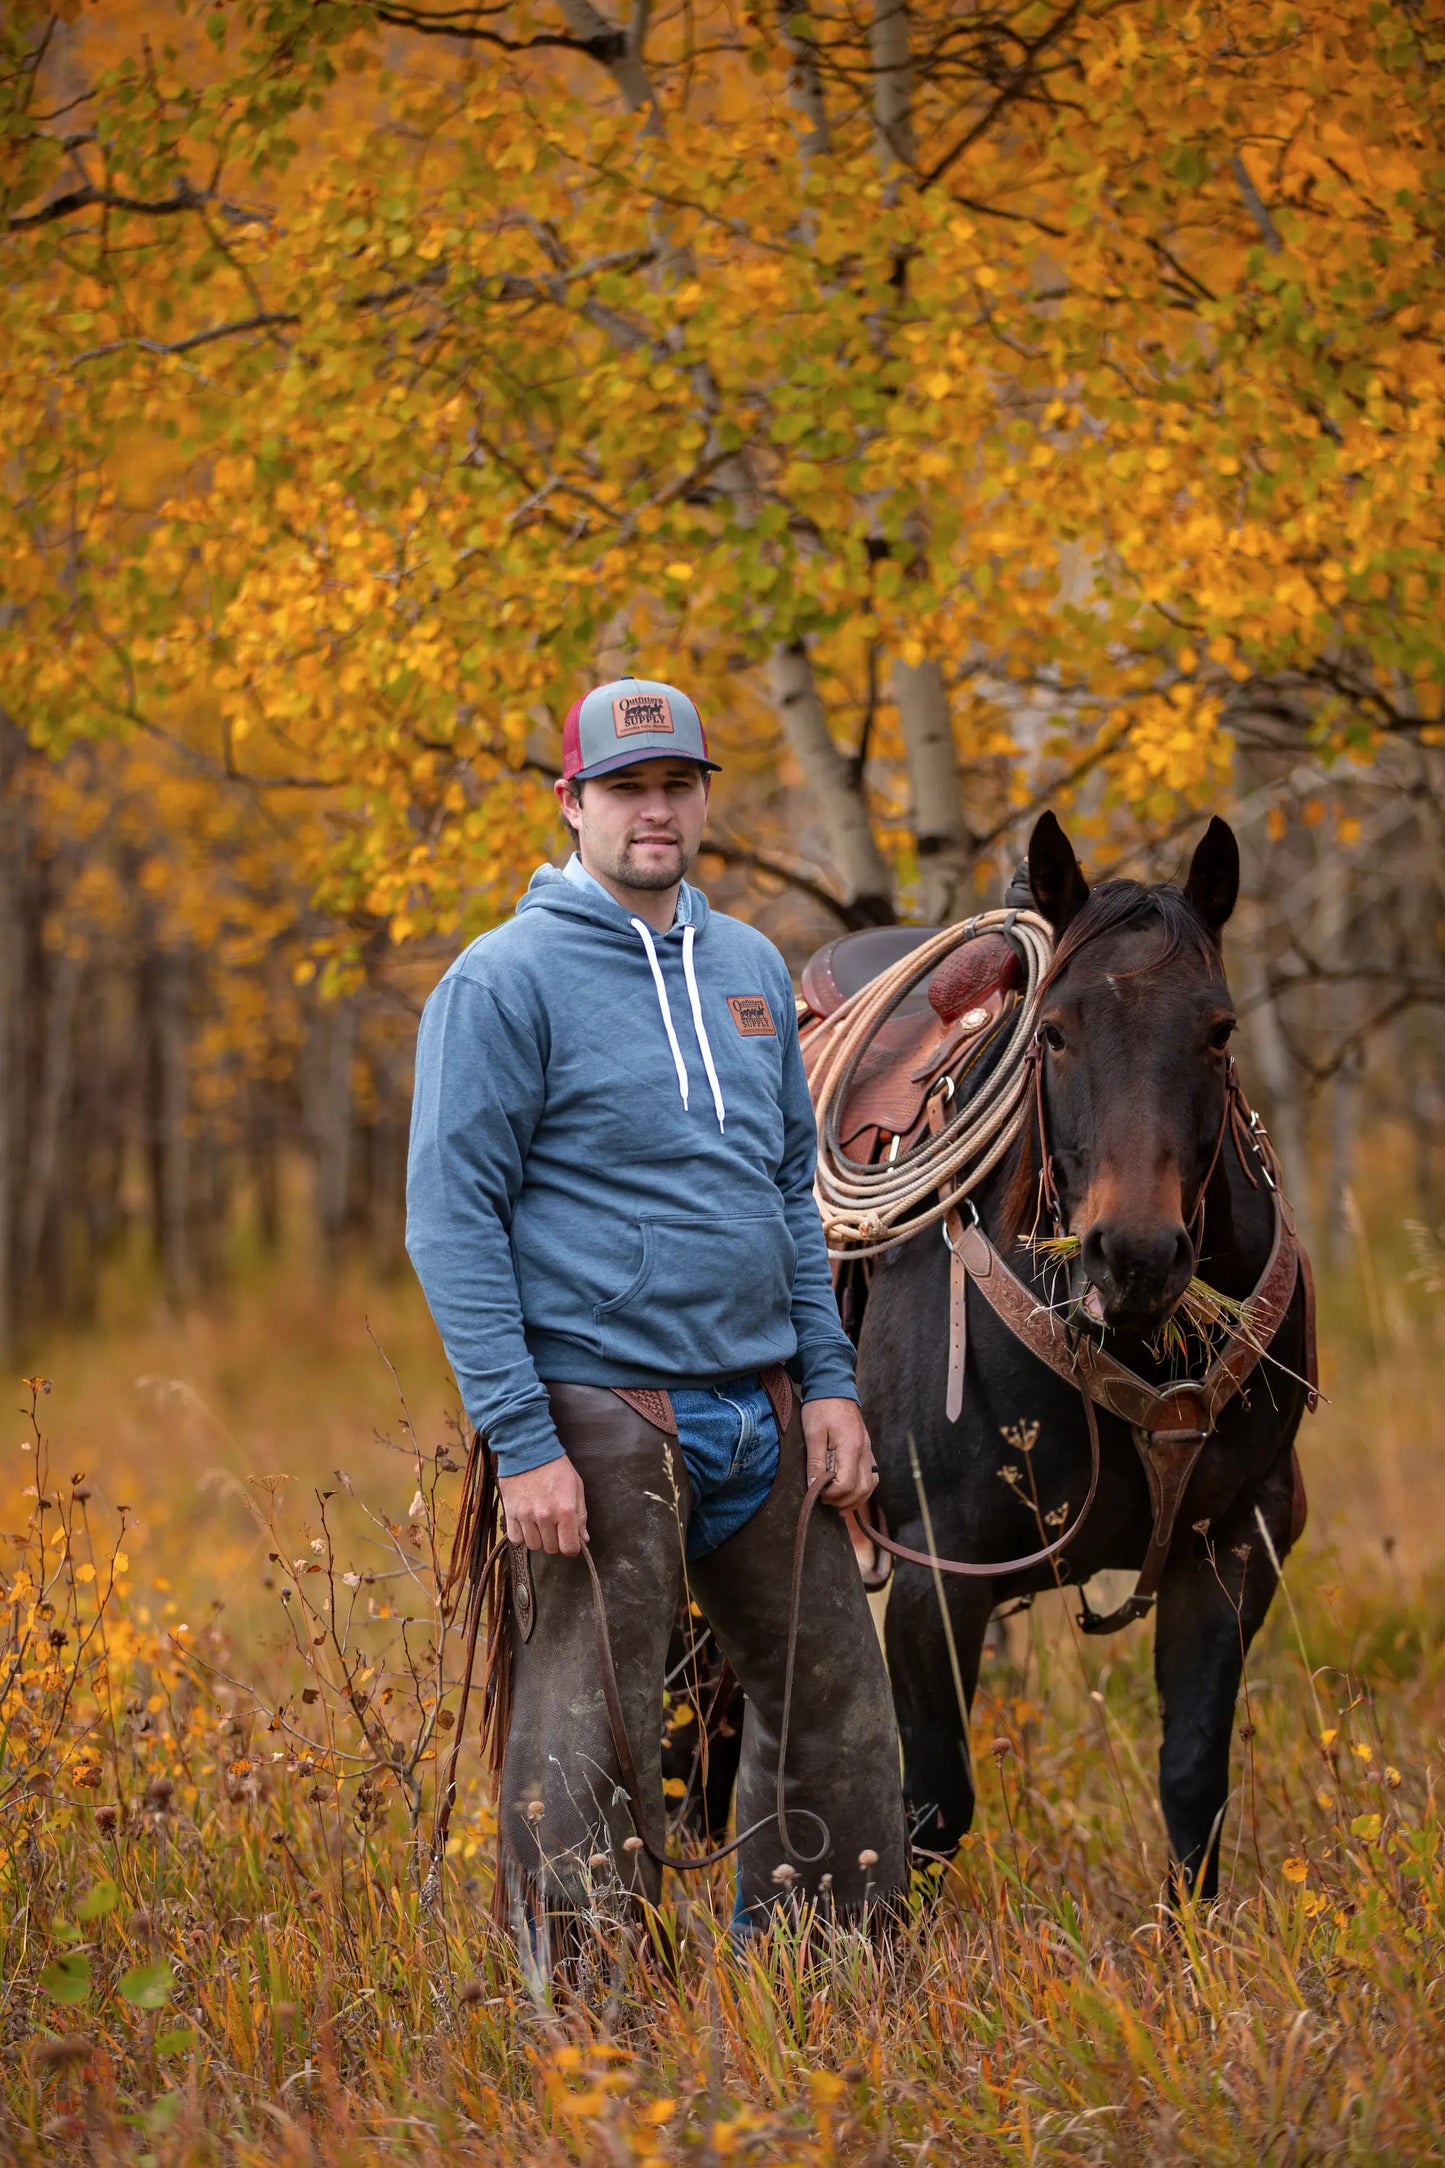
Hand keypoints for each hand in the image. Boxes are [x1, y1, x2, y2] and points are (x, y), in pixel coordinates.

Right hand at [498, 1455, 588, 1555]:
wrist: (528, 1450)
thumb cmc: (556, 1467)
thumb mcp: (576, 1487)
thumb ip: (581, 1515)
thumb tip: (583, 1538)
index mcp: (565, 1510)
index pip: (569, 1548)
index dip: (572, 1546)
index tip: (570, 1539)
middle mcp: (545, 1517)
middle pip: (551, 1548)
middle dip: (556, 1540)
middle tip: (555, 1525)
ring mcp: (526, 1516)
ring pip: (533, 1546)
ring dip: (539, 1538)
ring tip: (540, 1523)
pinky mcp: (510, 1513)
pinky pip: (516, 1539)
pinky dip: (522, 1536)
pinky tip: (527, 1524)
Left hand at [801, 1397, 876, 1512]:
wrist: (834, 1387)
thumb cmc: (821, 1407)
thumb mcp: (812, 1433)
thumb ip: (815, 1461)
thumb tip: (814, 1486)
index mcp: (851, 1447)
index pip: (847, 1484)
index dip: (831, 1494)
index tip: (816, 1491)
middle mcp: (865, 1452)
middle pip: (861, 1490)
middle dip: (842, 1501)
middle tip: (823, 1499)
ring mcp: (869, 1452)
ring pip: (870, 1486)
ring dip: (854, 1500)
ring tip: (836, 1504)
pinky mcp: (867, 1451)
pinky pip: (871, 1477)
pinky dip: (862, 1490)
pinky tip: (849, 1495)